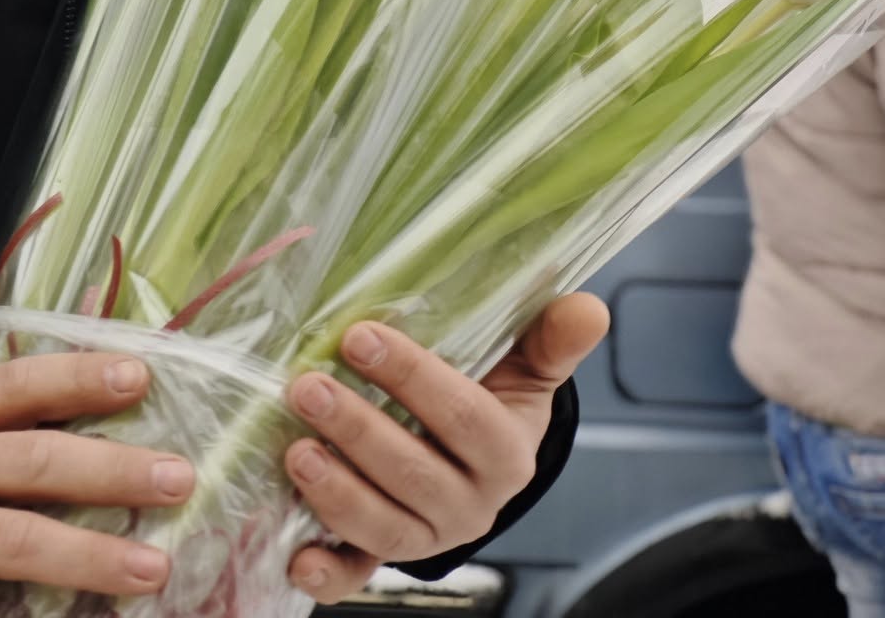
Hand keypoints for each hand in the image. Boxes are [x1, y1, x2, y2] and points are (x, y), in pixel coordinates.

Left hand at [282, 291, 609, 604]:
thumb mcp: (525, 368)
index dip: (411, 377)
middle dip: (358, 430)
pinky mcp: (388, 558)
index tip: (359, 337)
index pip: (463, 417)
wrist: (475, 461)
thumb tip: (589, 307)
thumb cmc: (490, 398)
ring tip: (295, 452)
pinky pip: (361, 576)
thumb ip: (552, 340)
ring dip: (338, 493)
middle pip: (415, 474)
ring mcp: (429, 536)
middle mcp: (472, 504)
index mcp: (507, 454)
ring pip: (385, 527)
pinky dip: (329, 573)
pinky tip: (298, 558)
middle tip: (308, 388)